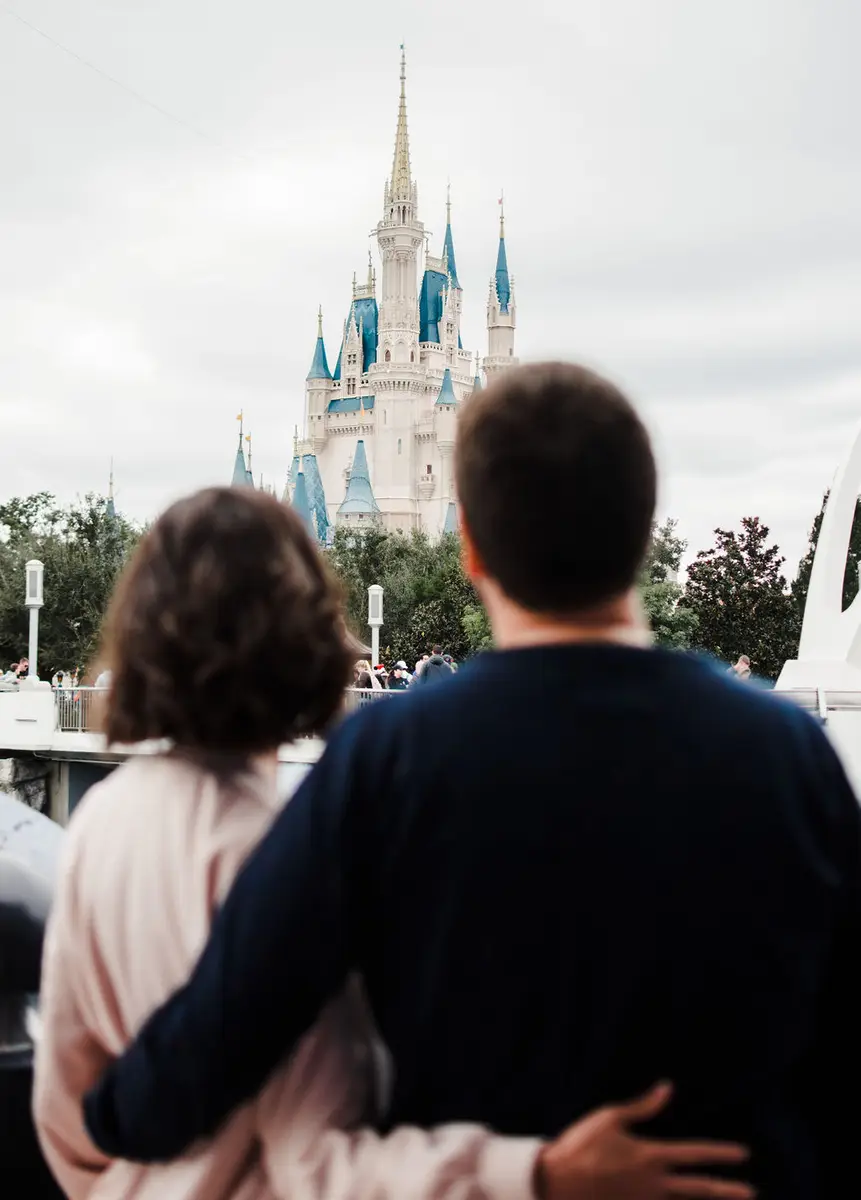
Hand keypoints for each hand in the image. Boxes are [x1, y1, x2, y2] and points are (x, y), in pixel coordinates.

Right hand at [535, 1082, 752, 1199]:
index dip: (720, 1153)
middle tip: (749, 1192)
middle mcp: (653, 1184)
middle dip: (725, 1190)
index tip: (743, 1153)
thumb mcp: (610, 1118)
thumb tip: (667, 1088)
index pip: (694, 1154)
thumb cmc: (582, 1144)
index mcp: (650, 1156)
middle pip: (698, 1189)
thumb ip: (643, 1107)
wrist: (557, 1182)